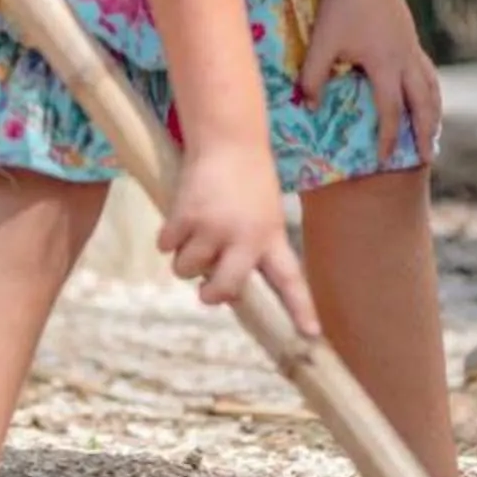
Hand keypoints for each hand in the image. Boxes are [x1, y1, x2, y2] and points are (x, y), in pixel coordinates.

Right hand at [160, 138, 320, 337]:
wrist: (229, 140)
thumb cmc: (248, 179)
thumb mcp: (264, 214)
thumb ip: (251, 247)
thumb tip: (223, 286)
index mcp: (270, 238)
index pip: (289, 280)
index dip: (300, 309)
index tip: (310, 335)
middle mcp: (244, 238)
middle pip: (224, 289)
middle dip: (211, 294)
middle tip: (207, 289)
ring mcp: (213, 228)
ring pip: (187, 270)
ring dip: (184, 258)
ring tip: (193, 233)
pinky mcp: (186, 216)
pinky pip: (167, 246)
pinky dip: (167, 237)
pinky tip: (179, 219)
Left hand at [296, 0, 441, 168]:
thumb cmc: (341, 4)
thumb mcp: (322, 42)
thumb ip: (313, 76)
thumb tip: (307, 107)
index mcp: (386, 67)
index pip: (390, 112)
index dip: (386, 138)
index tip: (382, 160)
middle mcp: (405, 61)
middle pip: (423, 106)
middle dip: (424, 134)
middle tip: (425, 158)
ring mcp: (411, 48)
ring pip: (431, 88)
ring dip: (433, 113)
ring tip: (433, 133)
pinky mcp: (410, 37)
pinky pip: (428, 71)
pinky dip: (431, 90)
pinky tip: (427, 95)